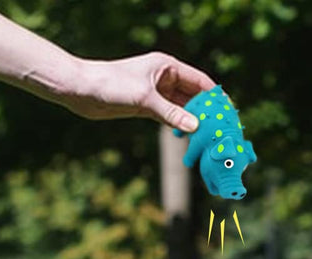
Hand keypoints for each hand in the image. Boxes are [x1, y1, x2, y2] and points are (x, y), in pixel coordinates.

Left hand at [66, 53, 216, 131]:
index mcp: (167, 66)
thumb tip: (195, 127)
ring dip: (194, 121)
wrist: (83, 90)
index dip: (215, 96)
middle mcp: (164, 78)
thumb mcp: (144, 99)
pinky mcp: (146, 108)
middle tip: (222, 129)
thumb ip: (171, 113)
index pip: (199, 80)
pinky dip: (179, 126)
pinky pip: (169, 117)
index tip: (228, 111)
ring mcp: (156, 94)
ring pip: (182, 108)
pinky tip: (188, 138)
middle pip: (193, 95)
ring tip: (209, 136)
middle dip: (207, 111)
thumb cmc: (111, 84)